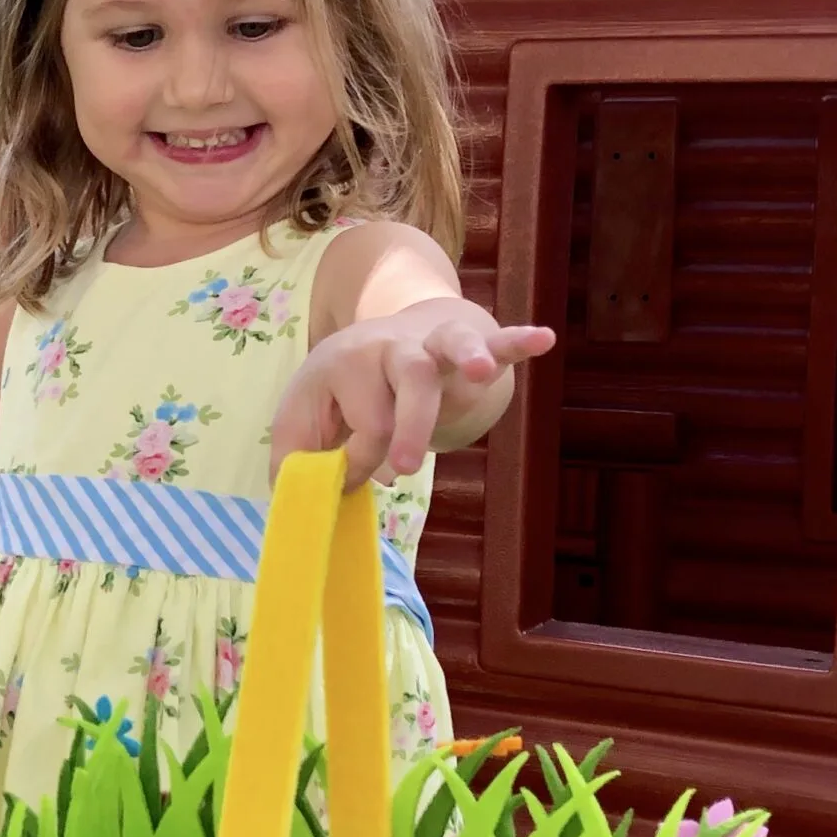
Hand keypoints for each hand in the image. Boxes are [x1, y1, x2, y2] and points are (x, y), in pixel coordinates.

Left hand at [271, 298, 553, 484]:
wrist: (381, 337)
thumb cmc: (340, 393)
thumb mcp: (304, 419)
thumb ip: (295, 460)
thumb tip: (305, 500)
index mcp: (341, 364)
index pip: (365, 426)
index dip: (363, 461)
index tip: (360, 474)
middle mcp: (386, 347)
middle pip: (405, 383)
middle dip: (407, 426)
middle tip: (404, 470)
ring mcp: (430, 342)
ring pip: (449, 348)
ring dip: (467, 357)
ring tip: (480, 371)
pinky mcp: (467, 342)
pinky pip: (496, 339)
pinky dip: (516, 341)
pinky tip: (542, 339)